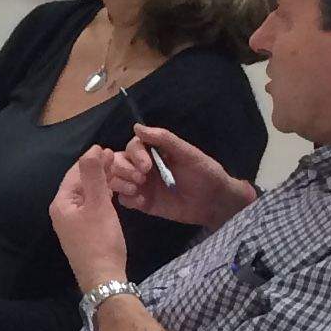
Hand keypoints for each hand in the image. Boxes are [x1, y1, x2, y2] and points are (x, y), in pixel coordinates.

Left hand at [48, 148, 132, 287]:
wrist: (104, 278)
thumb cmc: (100, 240)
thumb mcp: (98, 205)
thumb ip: (94, 176)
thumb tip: (92, 150)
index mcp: (61, 202)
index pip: (75, 172)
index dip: (92, 159)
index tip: (111, 150)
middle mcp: (62, 210)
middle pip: (81, 182)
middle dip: (100, 170)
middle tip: (120, 160)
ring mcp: (72, 222)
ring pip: (88, 194)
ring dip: (104, 183)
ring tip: (124, 175)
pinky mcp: (83, 230)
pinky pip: (92, 206)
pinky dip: (104, 197)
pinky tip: (116, 193)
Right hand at [110, 123, 254, 228]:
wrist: (215, 202)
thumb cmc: (204, 173)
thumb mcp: (188, 153)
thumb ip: (164, 139)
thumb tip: (136, 126)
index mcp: (154, 152)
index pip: (131, 147)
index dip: (135, 155)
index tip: (147, 167)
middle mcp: (143, 166)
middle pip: (117, 162)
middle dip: (124, 169)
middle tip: (140, 179)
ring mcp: (142, 185)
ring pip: (115, 179)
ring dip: (120, 183)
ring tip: (136, 190)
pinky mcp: (143, 203)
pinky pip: (124, 200)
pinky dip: (127, 199)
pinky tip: (142, 202)